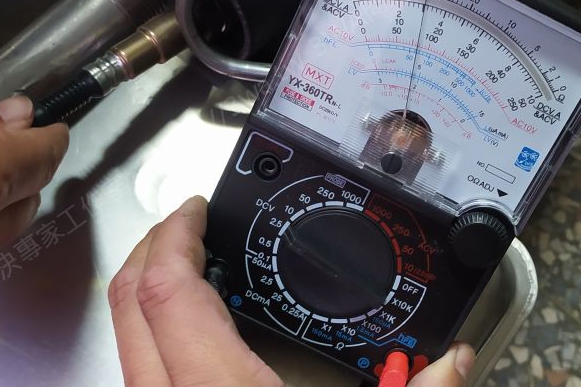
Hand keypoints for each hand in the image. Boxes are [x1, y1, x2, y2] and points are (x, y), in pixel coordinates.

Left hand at [109, 196, 474, 385]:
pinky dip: (157, 336)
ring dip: (150, 293)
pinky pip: (142, 373)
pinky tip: (198, 336)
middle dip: (151, 248)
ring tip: (193, 271)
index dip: (173, 235)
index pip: (165, 292)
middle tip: (189, 225)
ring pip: (125, 342)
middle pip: (128, 304)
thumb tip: (454, 365)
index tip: (196, 209)